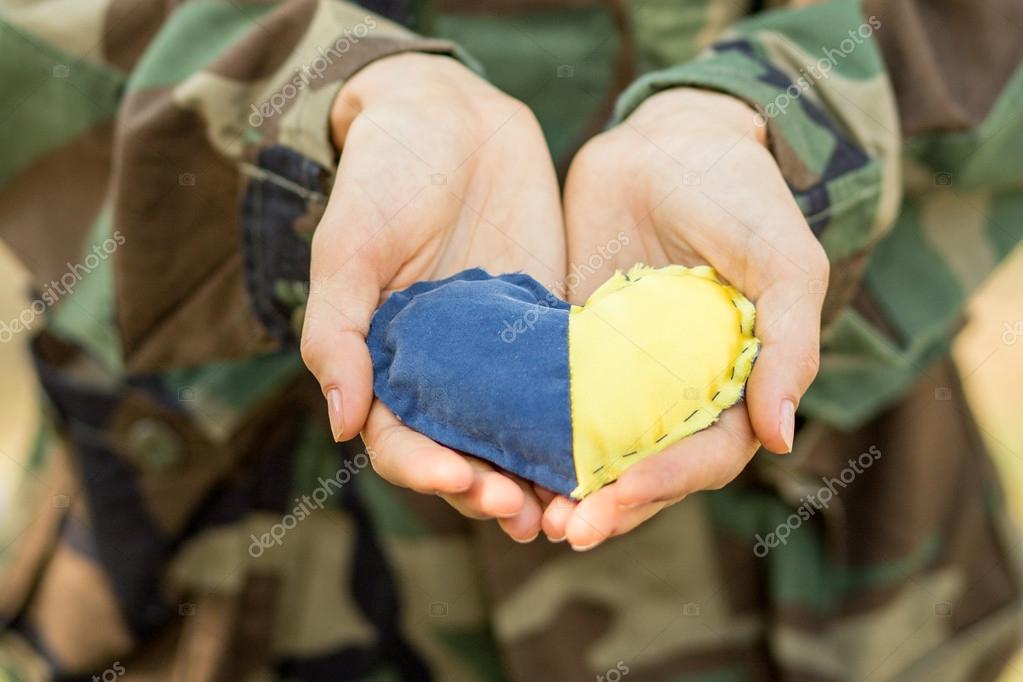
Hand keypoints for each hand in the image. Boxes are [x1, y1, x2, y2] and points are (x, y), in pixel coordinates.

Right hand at [301, 53, 565, 541]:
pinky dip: (582, 423)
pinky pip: (566, 385)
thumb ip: (338, 332)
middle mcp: (443, 370)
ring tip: (572, 509)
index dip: (428, 470)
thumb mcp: (348, 249)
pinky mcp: (547, 329)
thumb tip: (340, 421)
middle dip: (490, 489)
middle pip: (464, 451)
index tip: (464, 482)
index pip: (402, 440)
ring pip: (518, 432)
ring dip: (539, 475)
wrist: (450, 118)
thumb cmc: (383, 177)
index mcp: (387, 363)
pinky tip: (610, 448)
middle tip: (525, 515)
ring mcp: (498, 354)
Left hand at [545, 88, 827, 549]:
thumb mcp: (782, 259)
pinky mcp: (577, 349)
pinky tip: (498, 452)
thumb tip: (782, 439)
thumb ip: (789, 343)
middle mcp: (678, 391)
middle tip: (562, 531)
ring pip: (595, 448)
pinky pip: (553, 400)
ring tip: (526, 514)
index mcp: (734, 383)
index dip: (664, 483)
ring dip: (565, 486)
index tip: (615, 499)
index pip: (704, 456)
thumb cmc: (740, 194)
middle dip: (607, 505)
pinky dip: (533, 433)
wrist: (667, 141)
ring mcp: (624, 374)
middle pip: (646, 468)